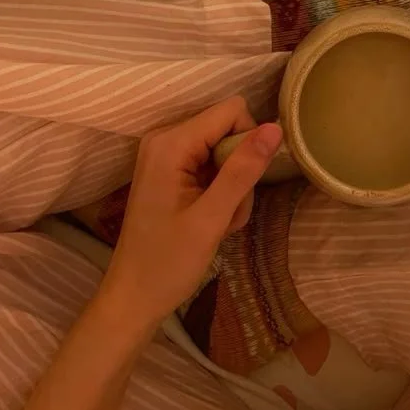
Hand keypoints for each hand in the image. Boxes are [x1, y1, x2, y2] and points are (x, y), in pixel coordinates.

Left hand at [100, 97, 281, 327]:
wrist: (134, 298)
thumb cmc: (168, 263)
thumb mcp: (212, 218)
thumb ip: (243, 171)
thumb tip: (276, 128)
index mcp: (170, 143)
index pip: (232, 111)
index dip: (248, 143)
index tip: (241, 184)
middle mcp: (165, 138)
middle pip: (228, 130)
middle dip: (239, 169)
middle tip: (228, 211)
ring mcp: (166, 154)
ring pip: (224, 150)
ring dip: (233, 186)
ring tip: (219, 221)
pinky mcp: (170, 170)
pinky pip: (212, 164)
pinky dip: (221, 191)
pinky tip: (212, 220)